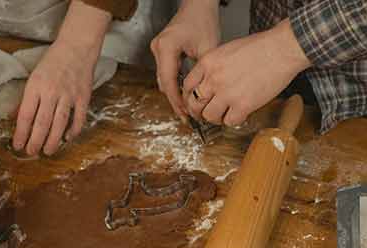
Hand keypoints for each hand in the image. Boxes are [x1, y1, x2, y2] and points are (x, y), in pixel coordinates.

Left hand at [12, 1, 110, 155]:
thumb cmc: (53, 62)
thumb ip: (26, 98)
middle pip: (42, 123)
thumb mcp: (34, 77)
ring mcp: (69, 96)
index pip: (25, 115)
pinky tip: (67, 138)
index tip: (17, 145)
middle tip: (31, 153)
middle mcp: (51, 92)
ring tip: (48, 151)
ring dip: (53, 140)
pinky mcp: (83, 97)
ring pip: (59, 123)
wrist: (76, 48)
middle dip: (35, 141)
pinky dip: (73, 130)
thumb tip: (15, 117)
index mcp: (35, 87)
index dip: (21, 133)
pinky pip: (78, 118)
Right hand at [150, 0, 220, 119]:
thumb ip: (203, 74)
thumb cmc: (203, 21)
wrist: (198, 6)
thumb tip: (205, 96)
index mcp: (166, 48)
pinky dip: (175, 84)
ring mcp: (158, 50)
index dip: (177, 101)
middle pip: (164, 83)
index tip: (186, 114)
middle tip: (188, 117)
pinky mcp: (162, 51)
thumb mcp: (208, 50)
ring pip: (164, 79)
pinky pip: (166, 72)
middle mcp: (158, 49)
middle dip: (175, 101)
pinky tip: (184, 94)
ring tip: (187, 110)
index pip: (169, 82)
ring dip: (174, 94)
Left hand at [182, 19, 309, 126]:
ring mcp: (227, 93)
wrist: (280, 50)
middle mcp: (214, 78)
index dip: (189, 97)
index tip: (194, 102)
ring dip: (216, 118)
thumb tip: (210, 83)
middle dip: (198, 112)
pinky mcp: (243, 105)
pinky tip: (240, 113)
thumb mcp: (227, 51)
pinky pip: (230, 121)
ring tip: (225, 114)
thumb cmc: (260, 48)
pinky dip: (234, 120)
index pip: (187, 86)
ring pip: (209, 116)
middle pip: (194, 104)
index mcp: (208, 63)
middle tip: (205, 114)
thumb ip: (215, 67)